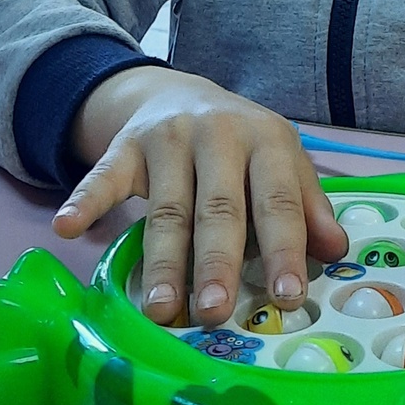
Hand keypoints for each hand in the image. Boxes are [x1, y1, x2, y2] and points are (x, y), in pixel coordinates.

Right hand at [51, 66, 348, 328]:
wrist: (179, 92)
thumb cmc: (241, 147)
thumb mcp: (282, 163)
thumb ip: (309, 207)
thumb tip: (337, 252)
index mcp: (266, 141)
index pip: (277, 200)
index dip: (284, 248)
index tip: (288, 296)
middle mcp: (218, 135)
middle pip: (217, 208)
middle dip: (217, 262)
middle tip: (215, 313)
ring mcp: (167, 140)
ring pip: (166, 208)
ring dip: (162, 261)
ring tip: (161, 310)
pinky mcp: (124, 147)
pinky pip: (103, 176)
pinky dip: (85, 201)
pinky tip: (68, 227)